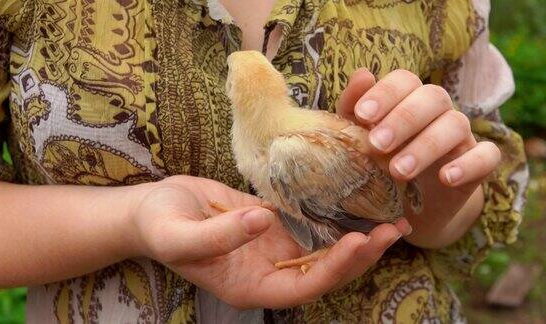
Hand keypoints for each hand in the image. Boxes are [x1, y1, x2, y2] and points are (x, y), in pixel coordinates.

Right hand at [127, 175, 405, 308]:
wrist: (152, 209)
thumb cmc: (159, 225)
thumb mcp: (180, 234)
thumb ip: (219, 235)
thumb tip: (264, 222)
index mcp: (249, 286)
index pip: (301, 288)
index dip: (333, 270)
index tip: (360, 242)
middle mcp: (268, 272)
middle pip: (324, 272)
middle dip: (360, 256)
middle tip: (392, 229)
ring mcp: (274, 249)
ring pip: (324, 250)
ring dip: (357, 238)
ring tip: (392, 219)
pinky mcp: (275, 225)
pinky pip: (311, 225)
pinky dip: (336, 218)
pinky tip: (359, 203)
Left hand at [337, 68, 500, 248]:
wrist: (409, 205)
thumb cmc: (379, 161)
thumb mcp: (358, 137)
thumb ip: (353, 107)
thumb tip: (362, 74)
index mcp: (408, 98)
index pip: (405, 80)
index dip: (385, 93)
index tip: (362, 115)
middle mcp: (438, 111)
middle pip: (432, 97)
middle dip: (403, 120)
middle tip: (377, 145)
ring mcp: (461, 136)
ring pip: (455, 125)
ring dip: (427, 146)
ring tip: (398, 171)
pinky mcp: (479, 164)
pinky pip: (487, 156)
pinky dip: (468, 165)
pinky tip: (446, 178)